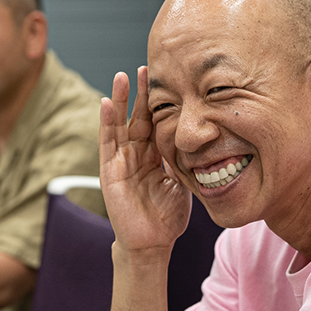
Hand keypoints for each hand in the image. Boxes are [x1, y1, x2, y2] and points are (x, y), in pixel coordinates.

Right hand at [99, 67, 190, 251]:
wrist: (153, 243)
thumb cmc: (168, 217)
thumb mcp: (183, 182)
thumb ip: (186, 161)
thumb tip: (205, 141)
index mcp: (155, 156)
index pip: (157, 122)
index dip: (161, 101)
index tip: (168, 78)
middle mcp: (136, 155)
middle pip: (138, 117)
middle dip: (142, 93)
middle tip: (146, 67)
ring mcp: (121, 161)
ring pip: (119, 125)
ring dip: (119, 100)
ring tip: (121, 77)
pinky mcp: (109, 172)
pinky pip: (106, 143)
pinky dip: (106, 123)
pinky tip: (105, 104)